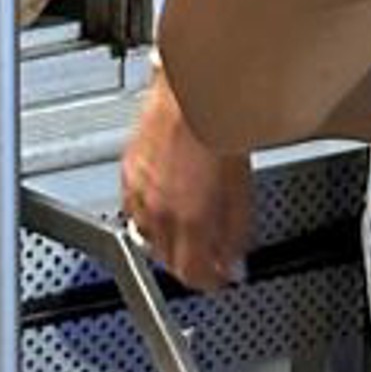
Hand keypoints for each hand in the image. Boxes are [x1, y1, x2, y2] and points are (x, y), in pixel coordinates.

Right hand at [118, 76, 255, 289]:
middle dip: (189, 264)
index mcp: (189, 218)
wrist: (197, 88)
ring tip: (189, 233)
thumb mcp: (243, 189)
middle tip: (208, 258)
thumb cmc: (222, 126)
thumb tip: (233, 260)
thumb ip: (236, 232)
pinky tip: (165, 208)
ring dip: (167, 242)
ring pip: (146, 235)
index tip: (220, 279)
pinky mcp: (127, 170)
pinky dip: (148, 216)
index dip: (209, 283)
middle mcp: (158, 209)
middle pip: (167, 259)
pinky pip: (133, 208)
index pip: (192, 273)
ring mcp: (139, 190)